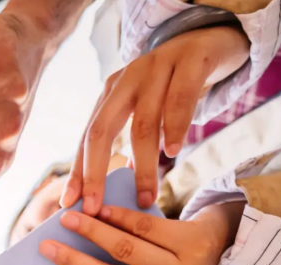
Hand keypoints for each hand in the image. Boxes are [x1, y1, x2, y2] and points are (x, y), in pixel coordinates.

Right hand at [38, 202, 244, 264]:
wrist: (226, 245)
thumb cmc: (172, 263)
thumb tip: (69, 264)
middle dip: (73, 263)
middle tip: (46, 248)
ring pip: (125, 249)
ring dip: (91, 231)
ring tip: (68, 218)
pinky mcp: (191, 242)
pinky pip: (144, 227)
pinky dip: (117, 215)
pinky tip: (99, 207)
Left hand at [62, 26, 250, 213]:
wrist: (210, 39)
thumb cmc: (176, 84)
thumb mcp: (148, 110)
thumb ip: (135, 141)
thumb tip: (125, 179)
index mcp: (112, 94)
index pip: (87, 138)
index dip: (78, 172)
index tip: (69, 204)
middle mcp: (127, 80)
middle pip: (101, 131)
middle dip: (93, 173)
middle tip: (94, 209)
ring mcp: (157, 68)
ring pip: (142, 123)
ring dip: (142, 165)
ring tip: (145, 197)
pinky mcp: (190, 61)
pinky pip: (179, 99)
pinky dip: (174, 128)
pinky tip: (172, 153)